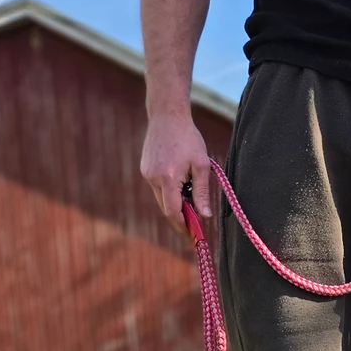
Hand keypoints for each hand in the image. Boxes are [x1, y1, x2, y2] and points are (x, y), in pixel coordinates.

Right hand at [140, 112, 211, 235]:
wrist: (167, 115)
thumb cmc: (188, 138)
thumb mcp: (202, 165)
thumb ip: (202, 192)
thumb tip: (205, 216)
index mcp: (168, 178)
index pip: (173, 212)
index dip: (183, 226)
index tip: (192, 235)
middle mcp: (153, 178)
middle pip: (166, 208)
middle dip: (180, 217)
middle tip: (195, 222)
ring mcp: (146, 173)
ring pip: (161, 198)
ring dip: (175, 203)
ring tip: (190, 194)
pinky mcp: (145, 169)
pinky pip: (157, 188)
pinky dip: (169, 191)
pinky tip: (180, 181)